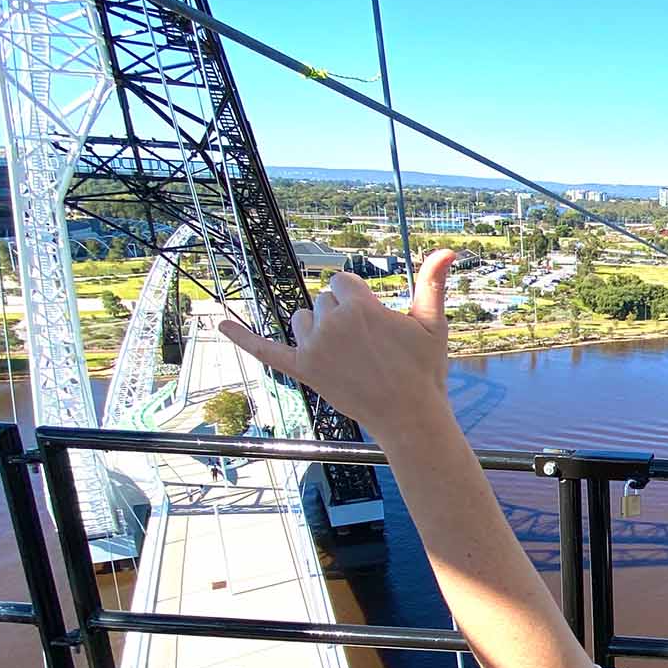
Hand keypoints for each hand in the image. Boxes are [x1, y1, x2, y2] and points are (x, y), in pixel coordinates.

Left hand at [220, 249, 457, 444]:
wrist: (410, 416)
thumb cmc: (424, 370)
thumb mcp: (432, 323)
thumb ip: (433, 283)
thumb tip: (448, 250)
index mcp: (360, 308)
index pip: (344, 283)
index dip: (360, 300)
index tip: (376, 324)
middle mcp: (332, 325)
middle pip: (323, 300)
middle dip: (342, 316)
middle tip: (369, 346)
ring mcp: (314, 349)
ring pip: (302, 319)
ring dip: (317, 328)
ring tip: (345, 353)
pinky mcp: (303, 370)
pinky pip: (265, 349)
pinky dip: (241, 337)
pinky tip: (219, 324)